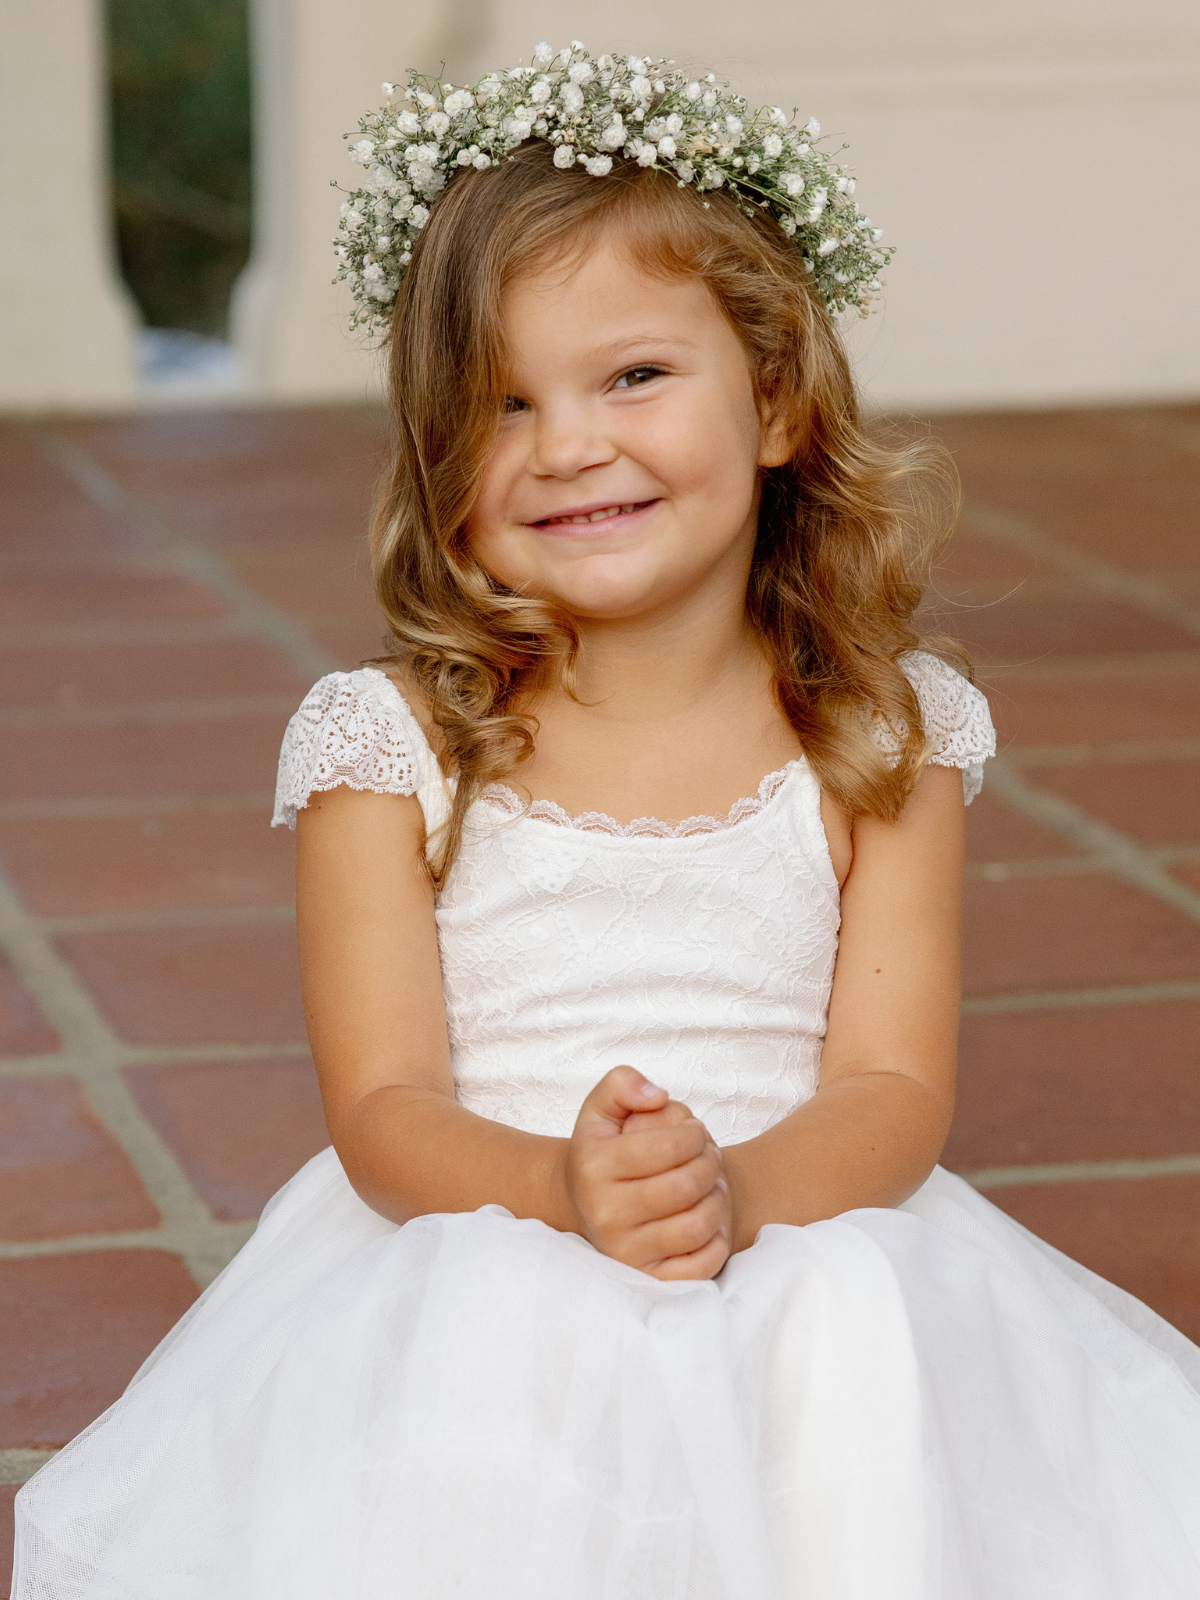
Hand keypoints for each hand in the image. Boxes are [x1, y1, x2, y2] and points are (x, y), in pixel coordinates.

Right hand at [560, 1066, 730, 1280]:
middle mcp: (605, 1213)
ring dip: (717, 1200)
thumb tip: (658, 1097)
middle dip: (709, 1163)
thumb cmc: (601, 1151)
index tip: (695, 1131)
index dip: (694, 1134)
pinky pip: (699, 1267)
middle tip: (709, 1156)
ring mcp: (625, 1251)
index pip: (666, 1147)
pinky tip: (708, 1221)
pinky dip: (716, 1242)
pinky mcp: (646, 1278)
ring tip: (710, 1185)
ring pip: (696, 1226)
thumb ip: (623, 1083)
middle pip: (685, 1186)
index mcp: (594, 1167)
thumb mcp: (601, 1109)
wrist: (580, 1205)